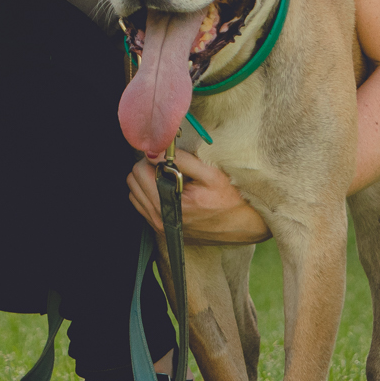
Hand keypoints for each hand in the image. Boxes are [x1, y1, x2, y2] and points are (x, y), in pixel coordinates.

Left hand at [127, 149, 271, 245]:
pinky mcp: (164, 230)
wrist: (246, 225)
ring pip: (134, 194)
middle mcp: (160, 218)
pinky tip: (170, 191)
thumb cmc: (232, 198)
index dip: (154, 158)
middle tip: (170, 166)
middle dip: (148, 168)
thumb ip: (182, 160)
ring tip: (171, 178)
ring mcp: (160, 226)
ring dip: (147, 182)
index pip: (139, 171)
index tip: (170, 157)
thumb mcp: (211, 173)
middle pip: (133, 181)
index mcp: (169, 203)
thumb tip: (156, 151)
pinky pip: (142, 207)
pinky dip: (150, 195)